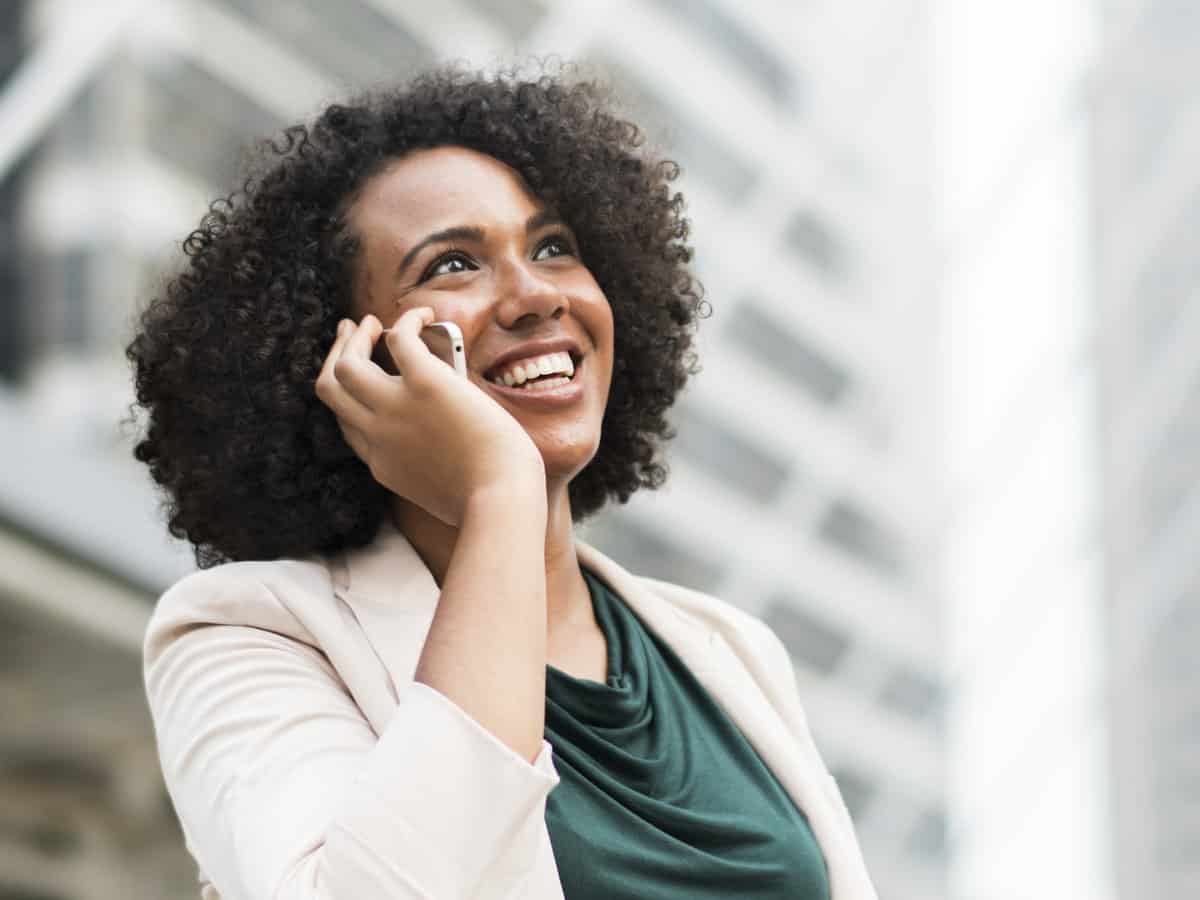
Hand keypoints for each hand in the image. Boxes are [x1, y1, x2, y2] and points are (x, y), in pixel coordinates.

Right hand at [315, 308, 545, 526]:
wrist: (501, 497)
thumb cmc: (488, 498)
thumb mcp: (438, 492)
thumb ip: (425, 470)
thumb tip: (442, 446)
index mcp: (382, 463)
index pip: (346, 424)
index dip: (350, 397)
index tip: (363, 380)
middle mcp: (378, 434)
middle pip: (331, 389)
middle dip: (336, 356)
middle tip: (350, 335)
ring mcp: (396, 409)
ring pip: (346, 364)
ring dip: (356, 336)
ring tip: (372, 323)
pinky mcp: (426, 384)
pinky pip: (401, 339)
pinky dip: (408, 320)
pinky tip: (424, 314)